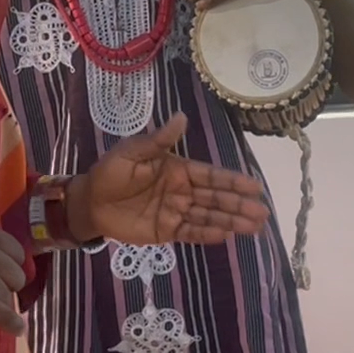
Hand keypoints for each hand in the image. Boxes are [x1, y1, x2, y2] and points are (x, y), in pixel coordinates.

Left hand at [73, 114, 271, 245]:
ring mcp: (176, 212)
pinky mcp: (166, 231)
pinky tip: (226, 236)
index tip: (255, 187)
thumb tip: (182, 116)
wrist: (89, 201)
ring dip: (231, 221)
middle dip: (239, 205)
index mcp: (178, 169)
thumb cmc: (110, 172)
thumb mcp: (132, 152)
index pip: (211, 175)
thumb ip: (159, 140)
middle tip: (263, 213)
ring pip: (208, 217)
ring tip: (255, 228)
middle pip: (215, 198)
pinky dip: (207, 235)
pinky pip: (190, 233)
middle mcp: (182, 191)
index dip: (233, 181)